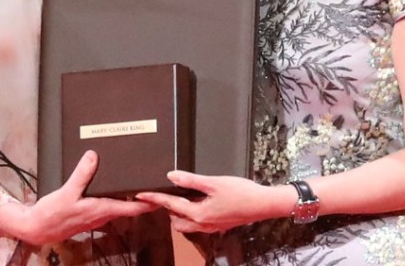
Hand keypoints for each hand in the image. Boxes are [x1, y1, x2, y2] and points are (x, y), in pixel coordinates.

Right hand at [0, 150, 153, 244]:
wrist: (37, 228)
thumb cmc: (53, 214)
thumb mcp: (67, 192)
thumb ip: (81, 174)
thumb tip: (94, 156)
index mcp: (102, 210)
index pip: (134, 208)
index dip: (150, 201)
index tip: (163, 192)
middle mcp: (103, 214)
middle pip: (130, 206)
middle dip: (142, 195)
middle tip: (153, 179)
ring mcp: (97, 215)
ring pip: (119, 205)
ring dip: (128, 195)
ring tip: (136, 178)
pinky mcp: (89, 213)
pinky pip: (108, 203)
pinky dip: (115, 195)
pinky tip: (112, 184)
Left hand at [137, 171, 286, 233]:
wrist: (263, 205)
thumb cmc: (240, 192)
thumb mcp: (214, 183)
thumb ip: (191, 180)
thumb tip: (171, 176)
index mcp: (198, 214)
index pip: (170, 205)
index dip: (155, 198)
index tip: (140, 194)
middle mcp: (202, 224)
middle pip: (176, 220)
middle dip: (167, 209)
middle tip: (160, 195)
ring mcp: (211, 227)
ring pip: (187, 224)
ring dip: (179, 213)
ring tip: (178, 197)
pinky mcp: (219, 225)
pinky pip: (199, 223)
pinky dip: (192, 215)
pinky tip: (197, 203)